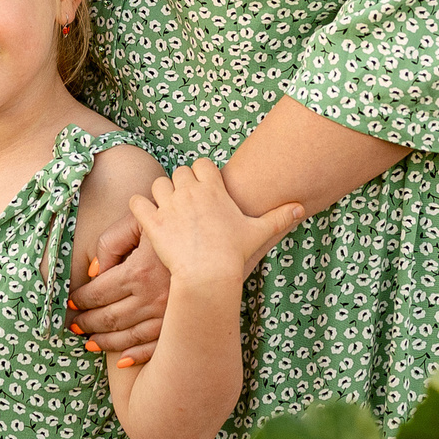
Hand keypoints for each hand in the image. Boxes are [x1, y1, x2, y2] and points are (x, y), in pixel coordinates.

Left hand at [71, 218, 167, 365]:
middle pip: (110, 317)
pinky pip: (155, 346)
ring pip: (128, 336)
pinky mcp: (181, 322)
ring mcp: (168, 314)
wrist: (212, 235)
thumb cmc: (170, 224)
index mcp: (138, 272)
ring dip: (105, 342)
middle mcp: (153, 297)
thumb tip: (94, 273)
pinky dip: (137, 356)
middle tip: (74, 326)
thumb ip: (110, 244)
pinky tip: (122, 360)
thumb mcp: (137, 222)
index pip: (98, 293)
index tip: (70, 303)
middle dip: (88, 323)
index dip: (80, 300)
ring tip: (90, 343)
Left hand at [128, 160, 305, 294]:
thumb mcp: (258, 232)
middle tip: (185, 204)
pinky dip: (139, 208)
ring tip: (168, 211)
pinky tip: (147, 218)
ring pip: (158, 184)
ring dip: (161, 194)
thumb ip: (278, 218)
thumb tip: (301, 209)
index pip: (201, 164)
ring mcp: (169, 205)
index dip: (200, 174)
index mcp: (213, 188)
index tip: (203, 189)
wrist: (209, 274)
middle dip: (181, 184)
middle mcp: (190, 191)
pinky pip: (137, 202)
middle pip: (179, 172)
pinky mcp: (153, 222)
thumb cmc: (234, 254)